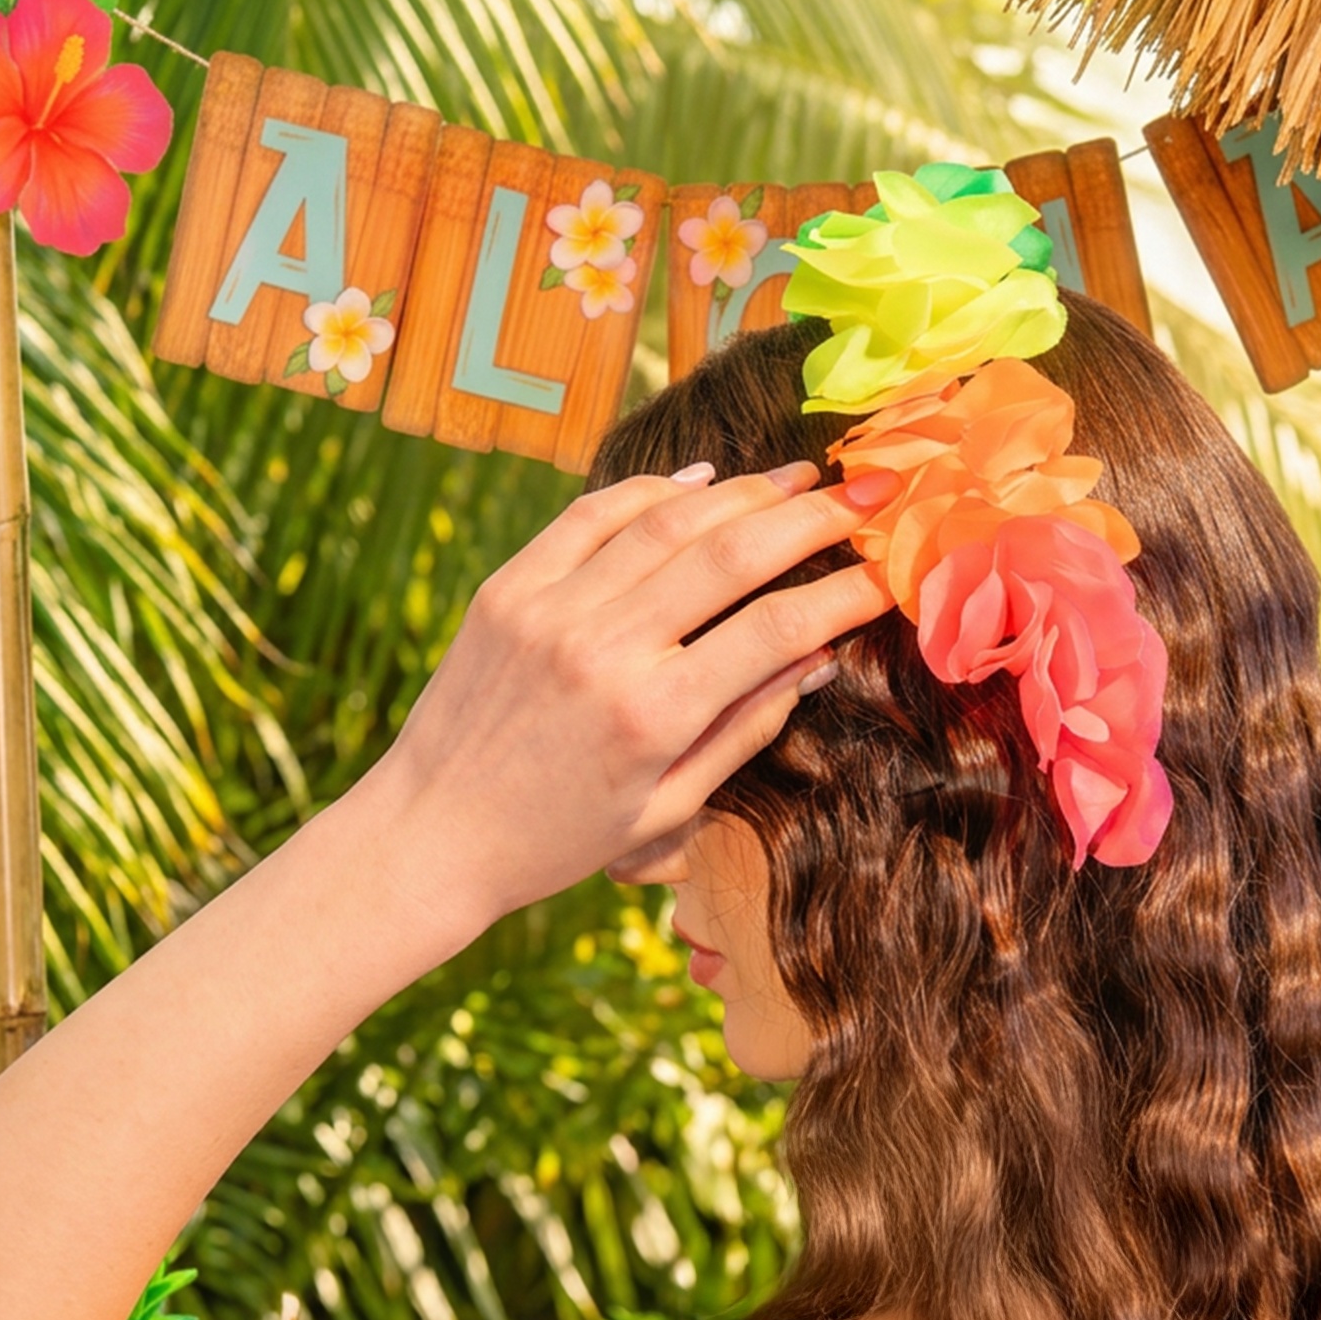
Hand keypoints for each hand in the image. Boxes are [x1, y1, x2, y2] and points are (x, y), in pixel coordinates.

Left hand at [364, 461, 892, 940]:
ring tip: (801, 479)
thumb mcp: (667, 809)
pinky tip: (704, 481)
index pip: (776, 630)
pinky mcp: (509, 587)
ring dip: (745, 493)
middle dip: (813, 519)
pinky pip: (594, 516)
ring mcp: (551, 608)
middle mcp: (604, 648)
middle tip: (870, 495)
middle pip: (732, 556)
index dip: (844, 594)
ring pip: (669, 523)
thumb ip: (744, 730)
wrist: (430, 833)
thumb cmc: (559, 839)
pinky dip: (655, 491)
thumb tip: (816, 659)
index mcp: (654, 716)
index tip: (890, 573)